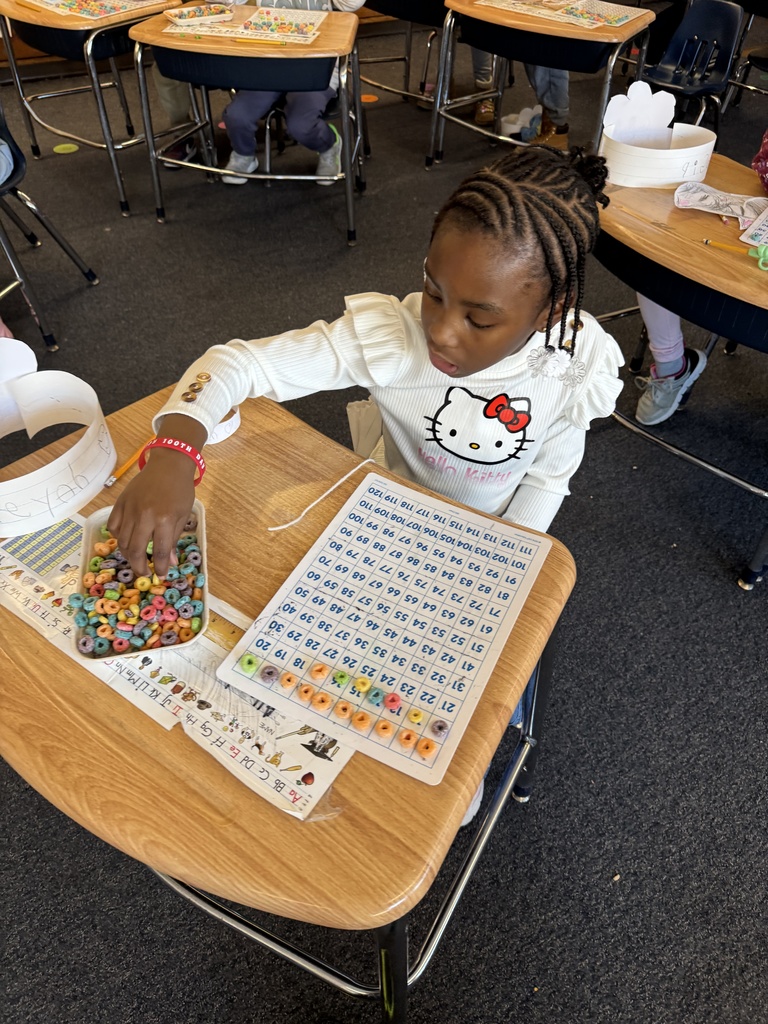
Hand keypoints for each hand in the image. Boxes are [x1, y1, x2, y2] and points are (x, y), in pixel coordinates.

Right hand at [108, 449, 196, 577]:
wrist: (168, 464)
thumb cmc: (180, 490)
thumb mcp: (183, 515)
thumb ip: (174, 539)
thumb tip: (171, 563)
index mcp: (164, 519)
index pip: (161, 551)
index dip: (160, 567)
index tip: (160, 576)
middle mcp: (144, 516)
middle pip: (136, 550)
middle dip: (139, 566)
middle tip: (143, 573)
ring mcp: (130, 509)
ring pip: (122, 541)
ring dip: (128, 555)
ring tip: (135, 560)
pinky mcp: (120, 503)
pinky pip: (113, 526)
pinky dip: (118, 537)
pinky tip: (125, 541)